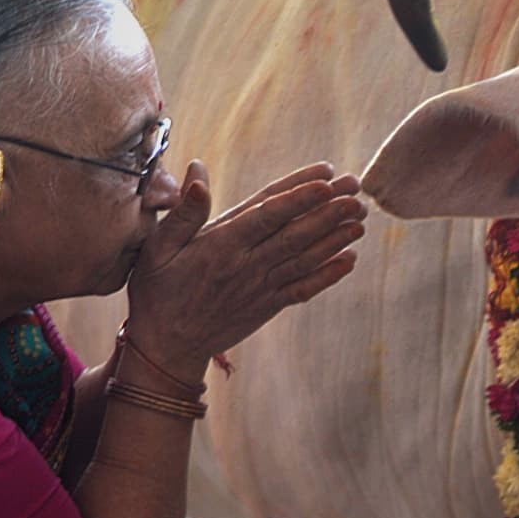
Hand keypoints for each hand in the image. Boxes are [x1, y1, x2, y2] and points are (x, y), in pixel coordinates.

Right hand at [124, 160, 365, 377]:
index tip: (326, 178)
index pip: (267, 214)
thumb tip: (198, 169)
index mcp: (220, 245)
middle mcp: (246, 266)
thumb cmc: (157, 290)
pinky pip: (303, 289)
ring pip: (304, 258)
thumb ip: (184, 211)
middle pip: (295, 233)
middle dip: (329, 210)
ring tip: (361, 217)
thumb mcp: (157, 248)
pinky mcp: (268, 306)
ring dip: (335, 237)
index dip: (298, 195)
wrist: (166, 348)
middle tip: (357, 190)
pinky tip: (351, 259)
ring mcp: (260, 288)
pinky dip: (328, 275)